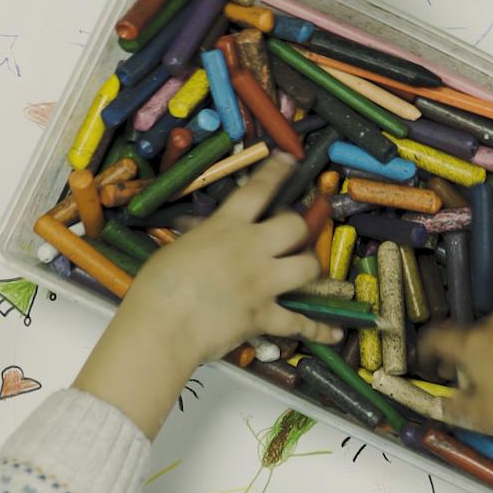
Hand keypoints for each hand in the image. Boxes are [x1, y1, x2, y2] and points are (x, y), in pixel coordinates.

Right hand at [73, 155, 339, 436]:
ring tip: (305, 269)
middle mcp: (253, 249)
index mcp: (227, 226)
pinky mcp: (266, 316)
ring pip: (308, 267)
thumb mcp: (177, 247)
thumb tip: (201, 226)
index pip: (259, 189)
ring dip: (309, 266)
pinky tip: (335, 333)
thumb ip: (198, 235)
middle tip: (294, 231)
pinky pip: (301, 322)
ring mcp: (264, 283)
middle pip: (295, 226)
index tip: (289, 160)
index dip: (277, 171)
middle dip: (299, 226)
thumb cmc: (157, 285)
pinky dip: (319, 328)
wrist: (163, 326)